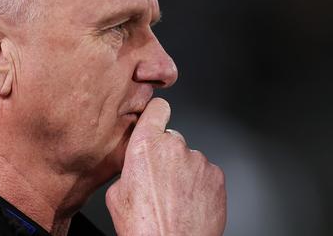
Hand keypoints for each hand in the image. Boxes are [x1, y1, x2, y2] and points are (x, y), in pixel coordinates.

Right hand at [106, 98, 225, 235]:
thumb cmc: (143, 228)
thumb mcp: (115, 194)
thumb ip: (127, 168)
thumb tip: (134, 166)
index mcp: (145, 146)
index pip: (157, 108)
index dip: (156, 114)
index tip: (157, 117)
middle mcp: (174, 147)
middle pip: (172, 139)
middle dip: (166, 155)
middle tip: (160, 182)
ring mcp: (198, 160)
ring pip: (189, 159)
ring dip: (184, 172)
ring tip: (175, 199)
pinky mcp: (216, 176)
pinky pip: (206, 174)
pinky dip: (200, 185)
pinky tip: (189, 203)